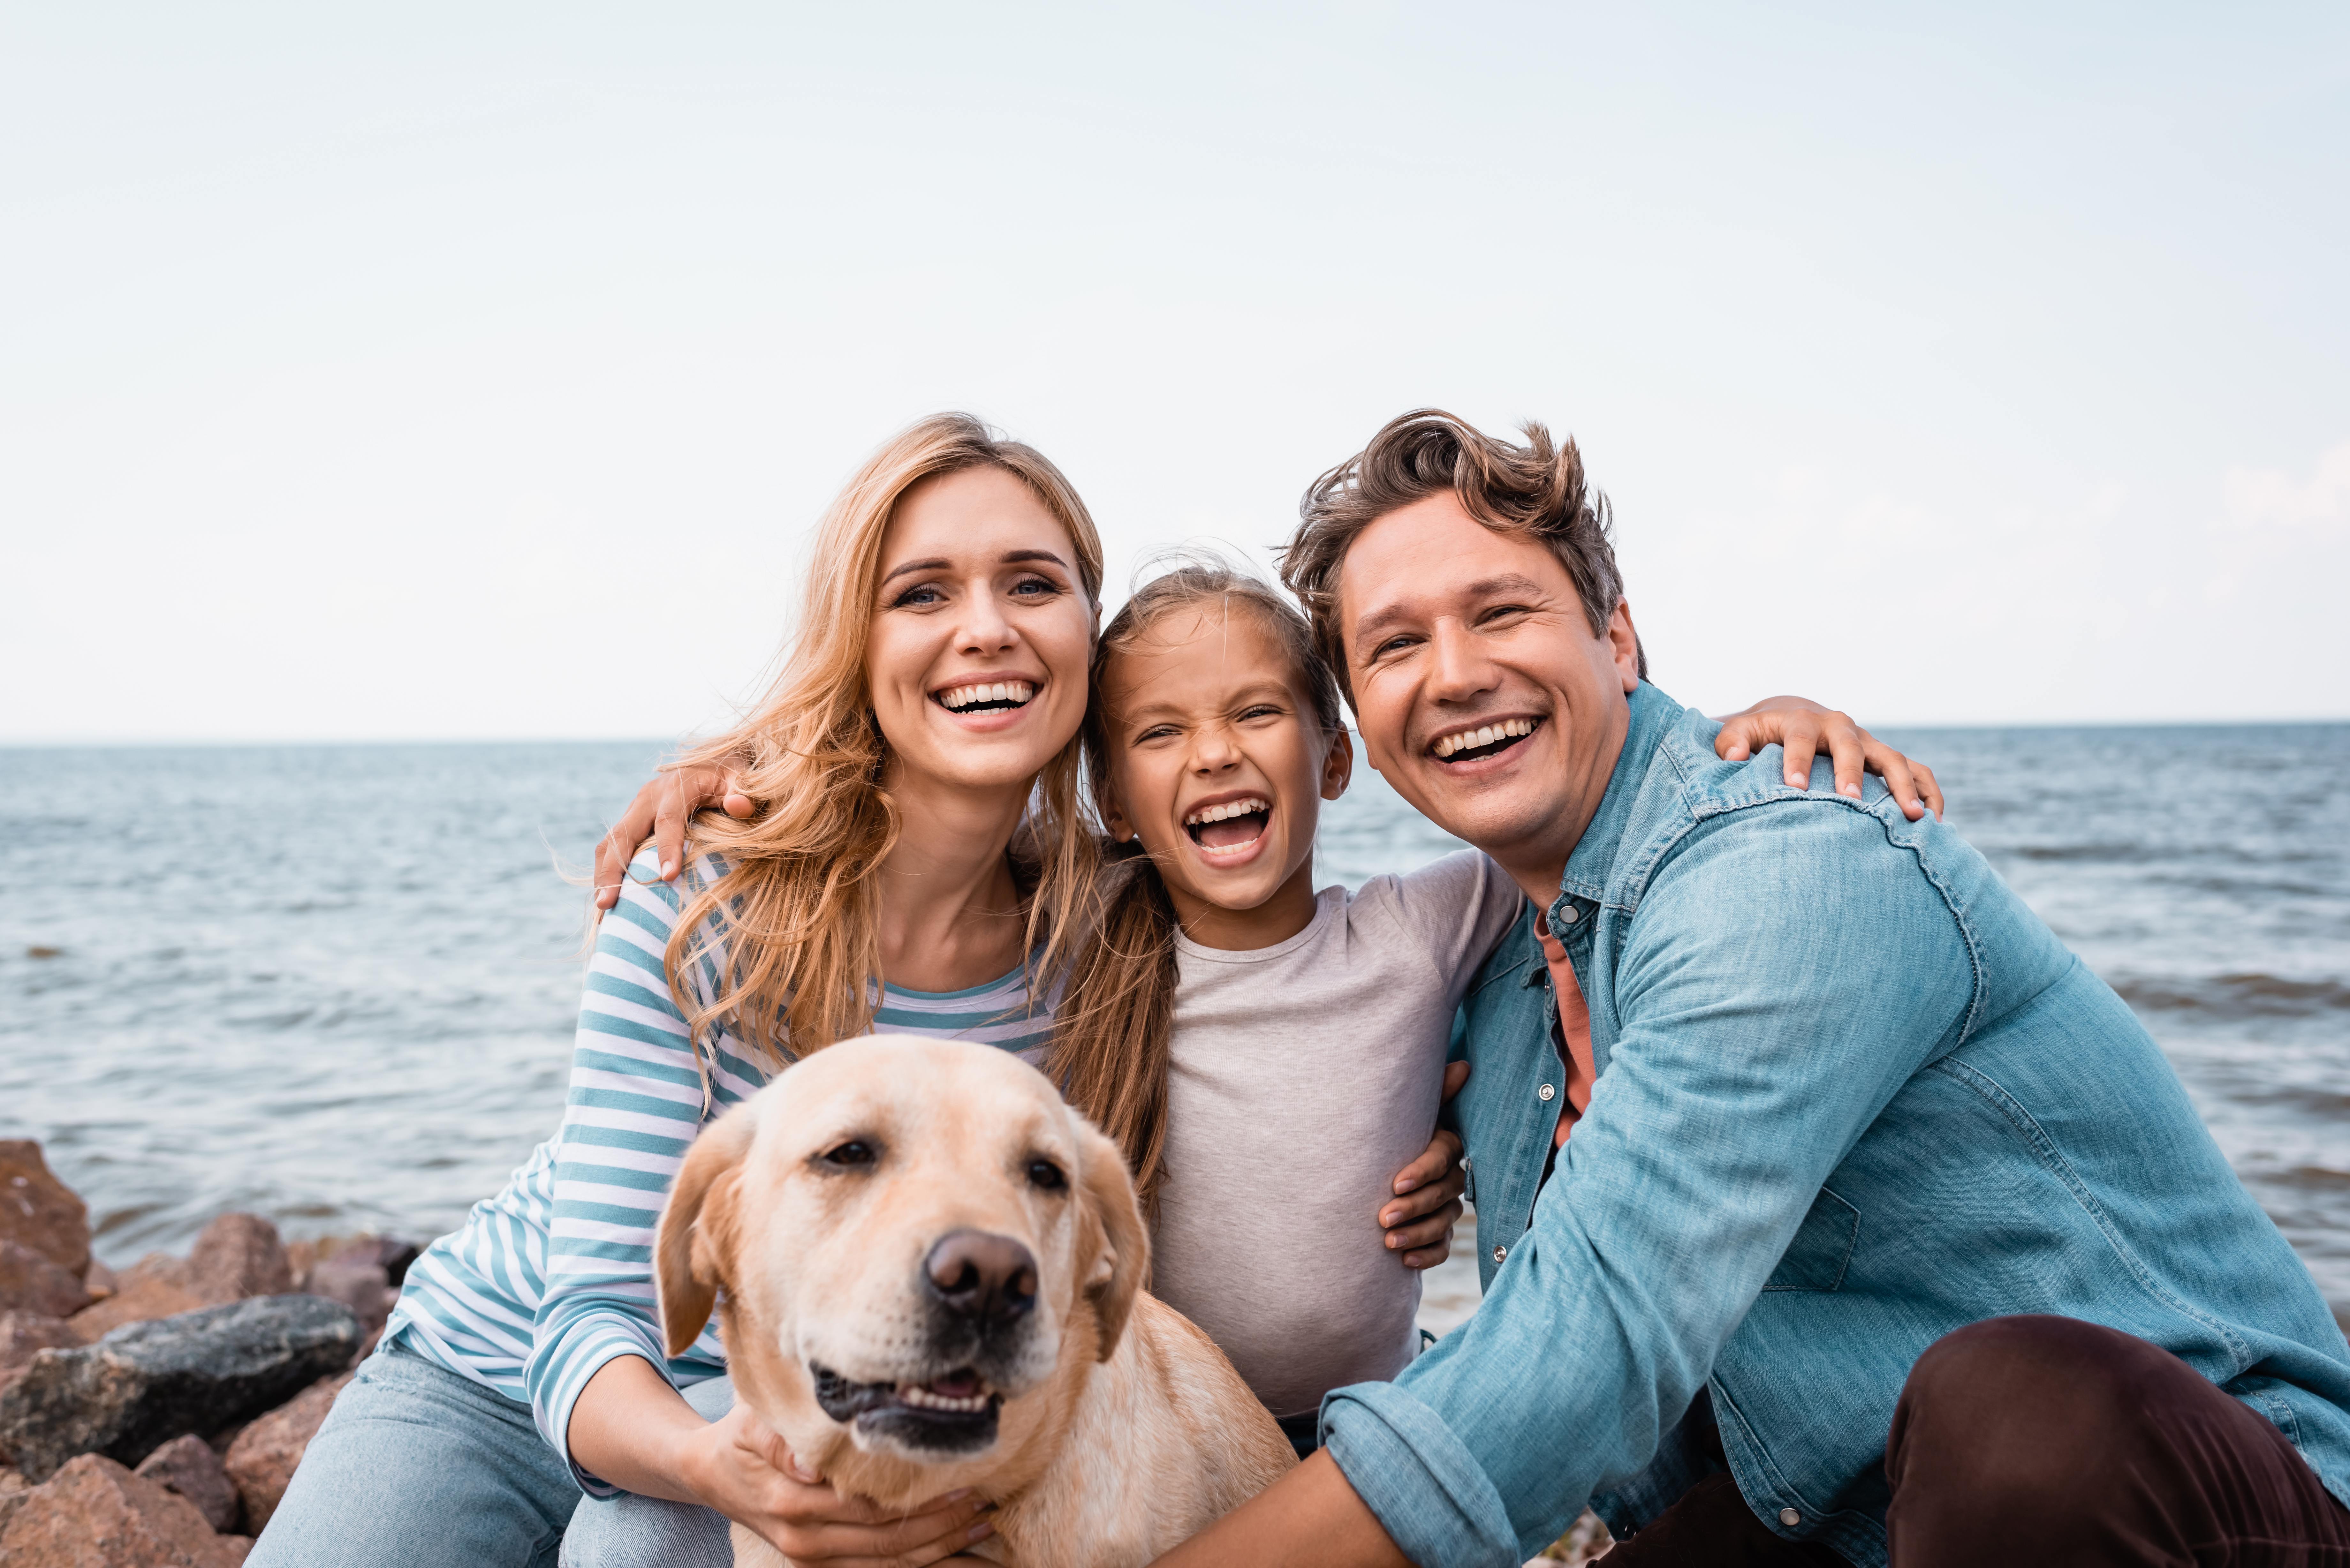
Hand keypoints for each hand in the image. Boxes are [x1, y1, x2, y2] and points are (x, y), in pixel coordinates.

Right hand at [592, 762, 756, 911]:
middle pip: (624, 833)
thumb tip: (740, 806)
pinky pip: (613, 847)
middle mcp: (649, 797)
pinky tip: (609, 898)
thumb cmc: (730, 778)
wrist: (711, 764)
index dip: (667, 847)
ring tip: (603, 907)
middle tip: (608, 903)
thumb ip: (742, 793)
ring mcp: (637, 809)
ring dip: (604, 873)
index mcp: (677, 786)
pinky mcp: (633, 821)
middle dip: (614, 868)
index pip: (668, 819)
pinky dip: (608, 871)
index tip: (669, 877)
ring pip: (611, 842)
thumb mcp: (742, 779)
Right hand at [674, 1402, 995, 1565]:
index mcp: (795, 1505)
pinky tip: (952, 1550)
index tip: (964, 1482)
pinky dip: (916, 1562)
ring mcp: (812, 1558)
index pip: (872, 1509)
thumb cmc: (740, 1438)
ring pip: (887, 1563)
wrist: (710, 1473)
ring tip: (982, 1529)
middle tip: (986, 1506)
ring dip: (939, 1551)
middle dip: (943, 1528)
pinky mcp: (818, 1563)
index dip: (921, 1502)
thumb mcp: (751, 1425)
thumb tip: (811, 1463)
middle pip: (888, 1543)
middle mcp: (807, 1541)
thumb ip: (781, 1441)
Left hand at [1379, 1062, 1469, 1269]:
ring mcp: (1446, 1208)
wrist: (1366, 1173)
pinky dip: (1425, 1256)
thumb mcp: (1404, 1112)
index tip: (1395, 1183)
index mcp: (1444, 1146)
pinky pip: (1442, 1248)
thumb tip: (1465, 1065)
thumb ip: (1434, 1091)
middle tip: (1383, 1218)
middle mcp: (1450, 1178)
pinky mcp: (1439, 1234)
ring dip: (1417, 1234)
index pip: (1442, 1158)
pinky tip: (1403, 1262)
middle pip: (1442, 1194)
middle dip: (1413, 1207)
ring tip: (1388, 1243)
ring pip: (1443, 1223)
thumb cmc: (1387, 1134)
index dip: (1422, 1171)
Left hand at [1713, 697, 1942, 822]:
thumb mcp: (1740, 732)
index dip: (1797, 760)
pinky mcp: (1885, 759)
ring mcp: (1867, 744)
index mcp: (1802, 721)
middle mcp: (1840, 729)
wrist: (1791, 718)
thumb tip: (1733, 756)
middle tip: (1851, 799)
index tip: (1794, 788)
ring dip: (1905, 786)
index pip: (1800, 737)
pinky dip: (1928, 792)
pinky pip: (1917, 772)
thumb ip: (1731, 741)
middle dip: (1852, 771)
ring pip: (1895, 759)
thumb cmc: (1761, 734)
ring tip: (1915, 817)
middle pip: (1852, 746)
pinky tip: (1933, 821)